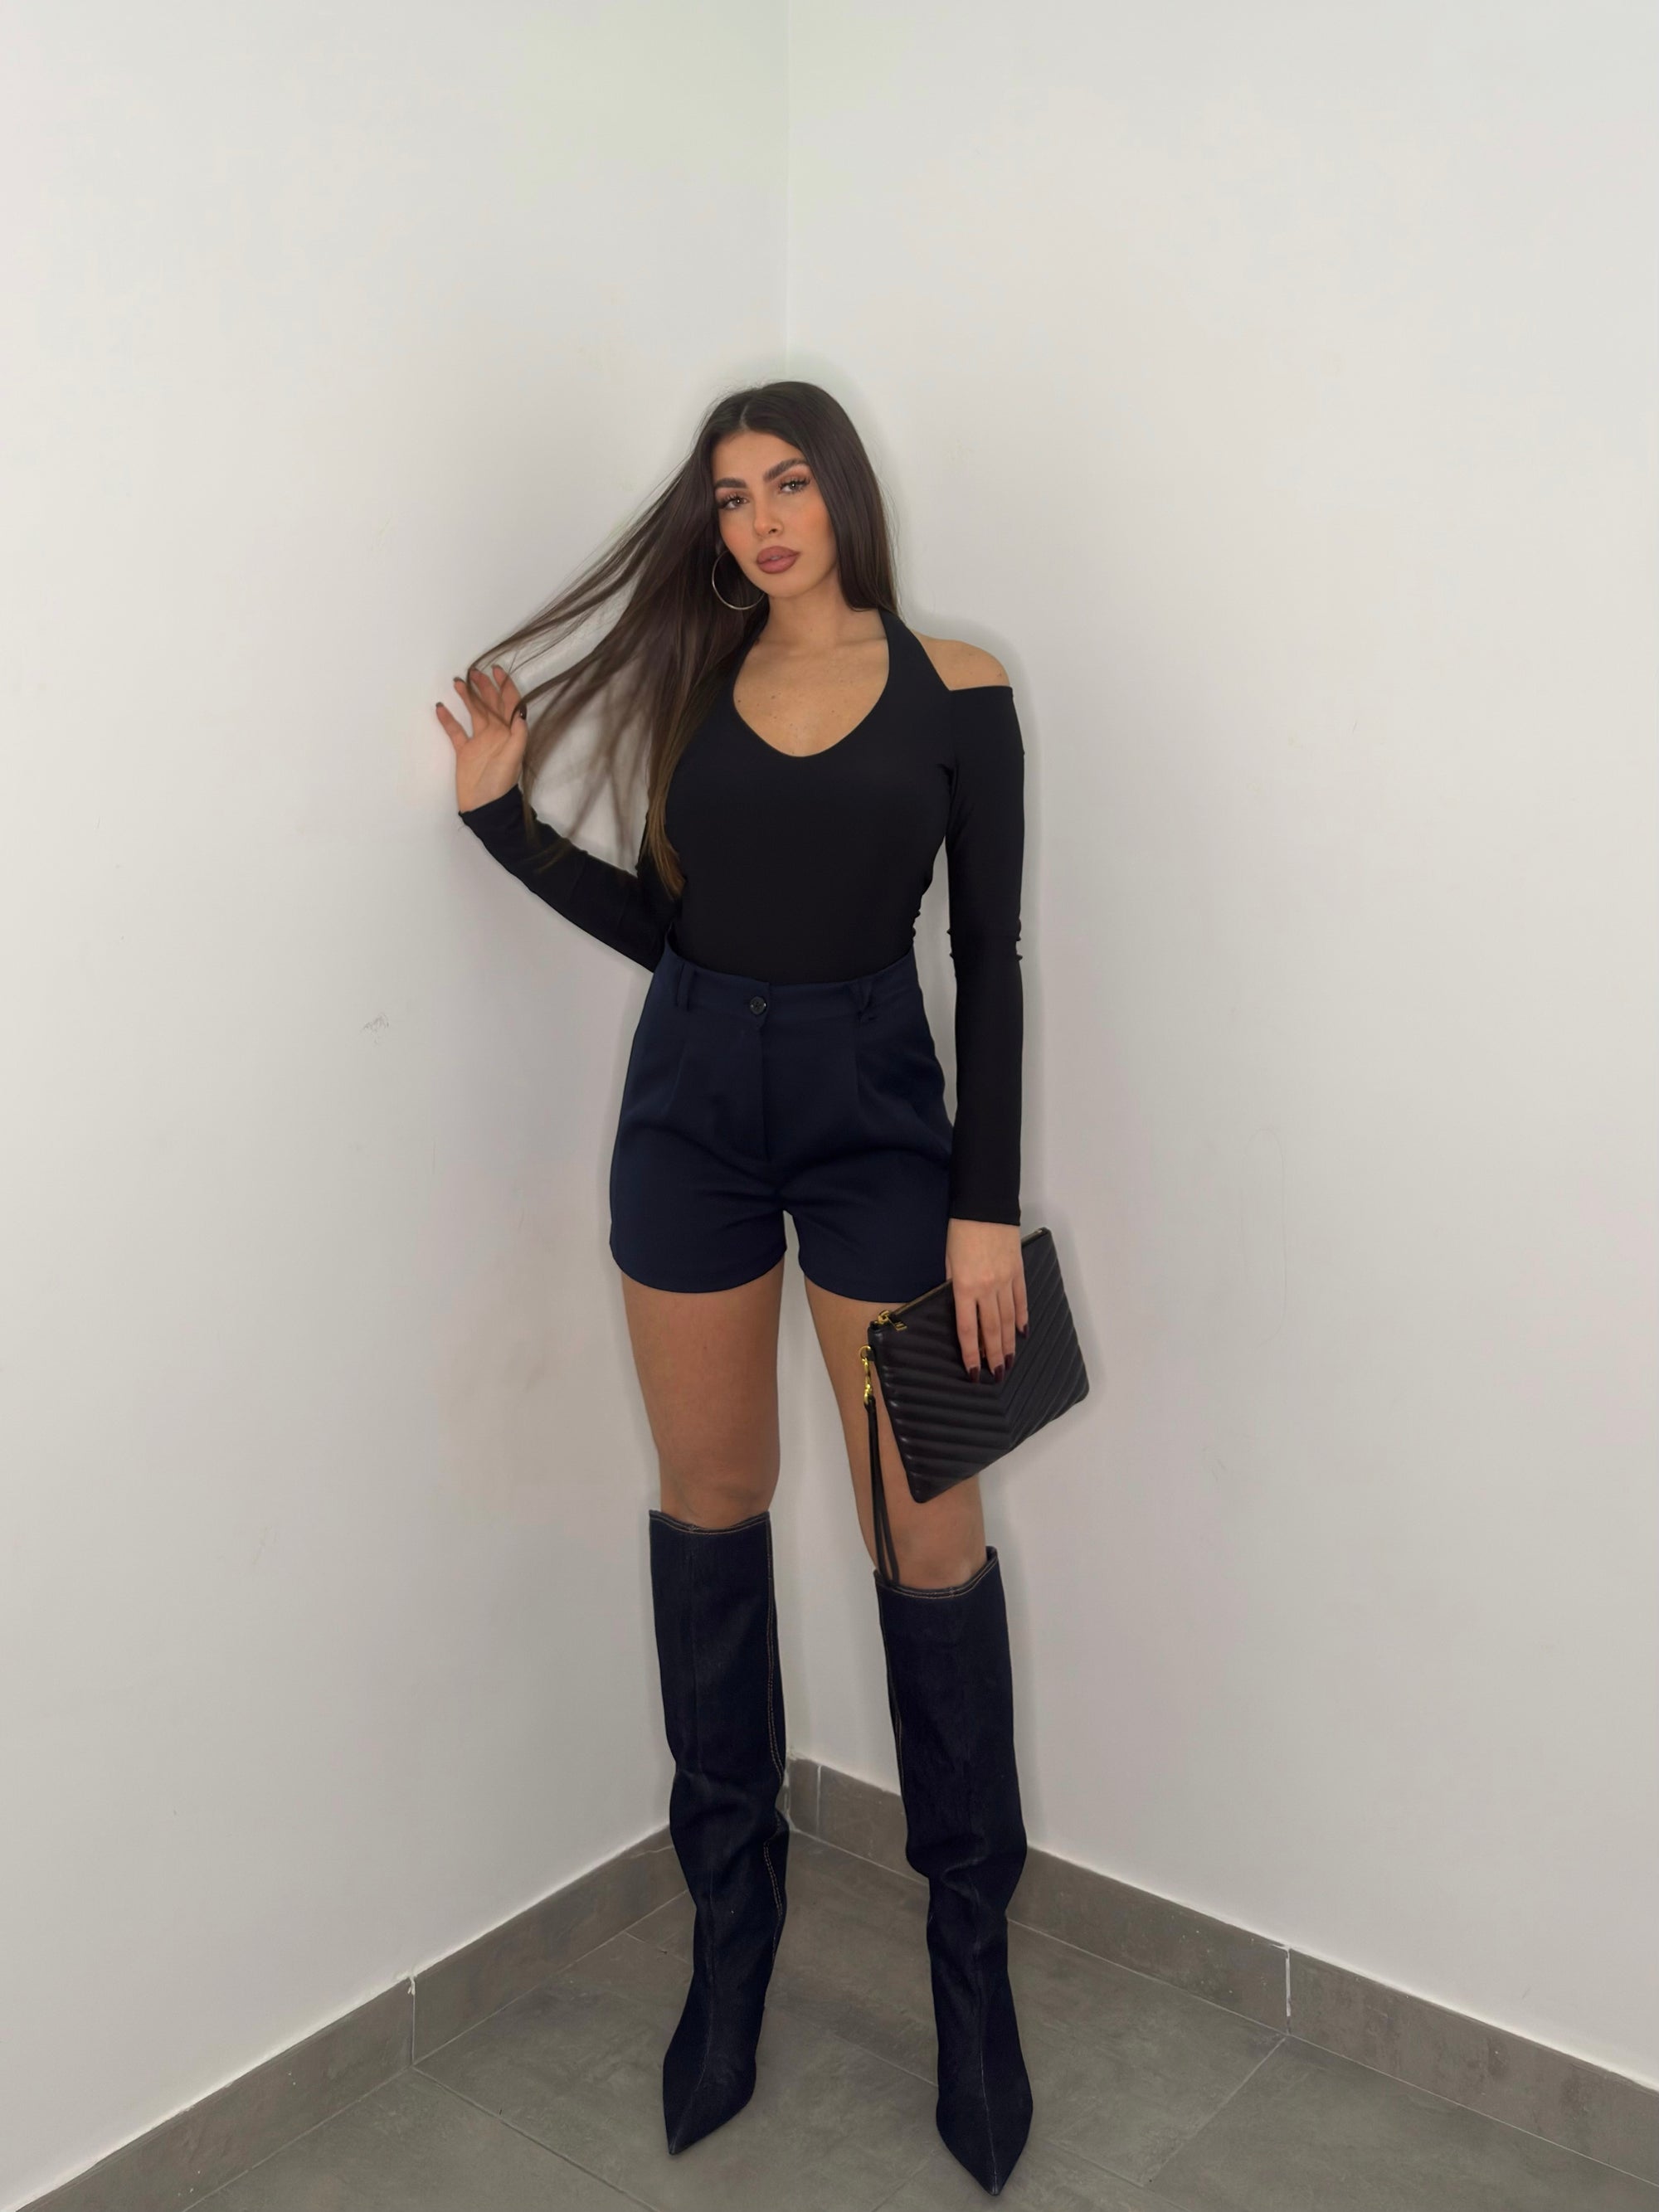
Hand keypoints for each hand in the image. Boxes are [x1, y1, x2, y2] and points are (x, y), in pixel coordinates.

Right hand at [435, 662, 527, 811]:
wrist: (485, 807)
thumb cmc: (501, 783)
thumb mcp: (513, 757)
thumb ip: (518, 733)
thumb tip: (519, 709)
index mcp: (509, 733)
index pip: (509, 704)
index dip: (505, 686)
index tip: (496, 670)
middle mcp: (496, 734)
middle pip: (490, 704)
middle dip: (484, 687)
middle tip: (474, 672)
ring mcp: (479, 742)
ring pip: (473, 713)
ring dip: (467, 697)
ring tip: (458, 682)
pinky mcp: (464, 751)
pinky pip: (455, 731)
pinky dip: (448, 719)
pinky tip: (440, 707)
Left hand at [945, 1219, 1027, 1380]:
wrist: (985, 1206)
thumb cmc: (960, 1231)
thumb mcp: (948, 1260)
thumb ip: (954, 1286)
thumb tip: (960, 1307)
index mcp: (965, 1287)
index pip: (968, 1329)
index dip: (971, 1353)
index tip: (975, 1372)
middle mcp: (987, 1288)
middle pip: (992, 1329)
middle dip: (994, 1355)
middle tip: (997, 1375)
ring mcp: (1006, 1280)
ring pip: (1009, 1319)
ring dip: (1009, 1343)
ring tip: (1010, 1361)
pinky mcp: (1018, 1271)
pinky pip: (1021, 1300)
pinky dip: (1022, 1317)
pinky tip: (1023, 1332)